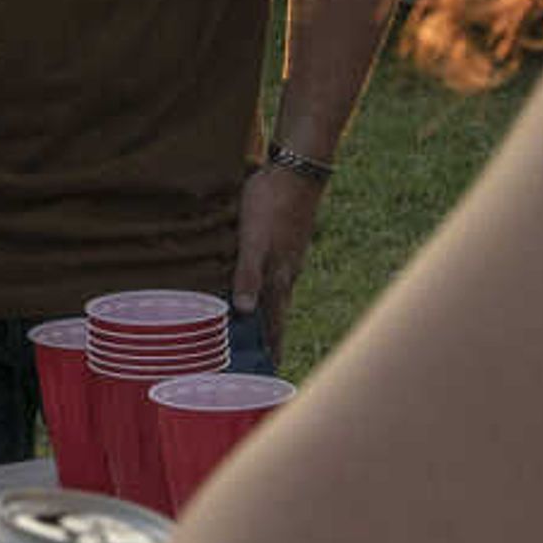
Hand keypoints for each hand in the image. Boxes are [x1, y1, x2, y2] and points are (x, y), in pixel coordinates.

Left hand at [231, 158, 325, 358]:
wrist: (297, 169)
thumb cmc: (272, 202)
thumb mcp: (253, 239)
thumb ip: (248, 273)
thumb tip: (244, 312)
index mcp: (280, 277)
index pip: (275, 323)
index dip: (271, 348)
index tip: (270, 373)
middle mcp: (287, 272)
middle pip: (276, 313)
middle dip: (269, 338)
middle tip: (260, 362)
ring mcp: (289, 256)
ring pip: (276, 294)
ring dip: (267, 315)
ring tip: (256, 332)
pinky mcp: (287, 241)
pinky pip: (275, 275)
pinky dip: (266, 290)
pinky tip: (259, 286)